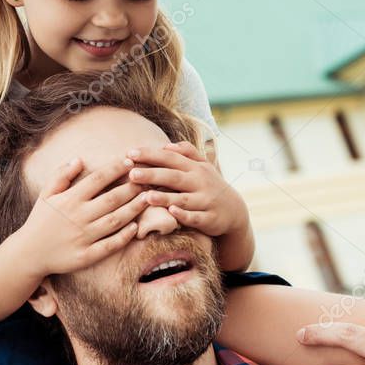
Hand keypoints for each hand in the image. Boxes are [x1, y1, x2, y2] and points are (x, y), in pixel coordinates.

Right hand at [18, 156, 148, 278]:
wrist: (29, 253)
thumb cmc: (40, 220)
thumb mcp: (46, 194)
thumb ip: (61, 175)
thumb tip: (79, 159)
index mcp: (69, 199)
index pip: (97, 179)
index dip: (115, 169)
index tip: (130, 161)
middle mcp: (78, 217)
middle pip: (111, 199)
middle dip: (131, 187)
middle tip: (147, 178)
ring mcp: (83, 237)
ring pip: (115, 220)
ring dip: (134, 209)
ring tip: (148, 198)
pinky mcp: (86, 256)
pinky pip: (110, 245)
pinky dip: (124, 237)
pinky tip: (136, 227)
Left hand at [126, 141, 248, 238]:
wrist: (234, 211)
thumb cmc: (210, 185)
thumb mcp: (203, 166)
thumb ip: (187, 152)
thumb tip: (167, 145)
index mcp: (194, 168)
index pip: (170, 158)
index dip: (151, 155)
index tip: (130, 153)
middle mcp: (200, 182)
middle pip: (173, 177)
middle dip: (153, 174)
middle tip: (132, 173)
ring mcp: (205, 201)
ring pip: (183, 198)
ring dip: (165, 197)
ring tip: (147, 196)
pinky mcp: (209, 218)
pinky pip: (196, 217)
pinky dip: (184, 215)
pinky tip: (172, 212)